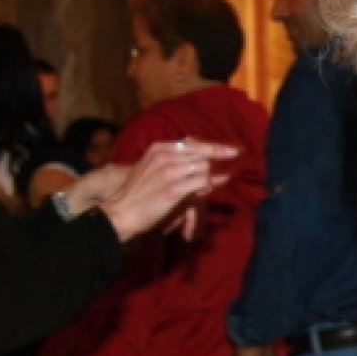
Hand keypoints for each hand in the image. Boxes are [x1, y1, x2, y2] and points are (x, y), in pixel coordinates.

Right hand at [81, 139, 236, 242]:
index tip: (235, 151)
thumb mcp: (154, 169)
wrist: (122, 211)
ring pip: (204, 168)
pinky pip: (202, 183)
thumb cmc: (139, 194)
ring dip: (206, 180)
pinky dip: (205, 188)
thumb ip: (178, 163)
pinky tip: (200, 193)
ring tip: (197, 190)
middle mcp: (165, 155)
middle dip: (213, 166)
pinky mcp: (174, 189)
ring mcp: (169, 171)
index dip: (216, 148)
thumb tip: (207, 163)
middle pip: (202, 155)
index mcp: (159, 148)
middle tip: (216, 176)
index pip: (194, 144)